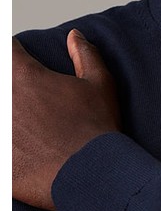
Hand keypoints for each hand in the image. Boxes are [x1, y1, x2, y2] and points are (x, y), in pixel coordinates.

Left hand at [12, 29, 119, 210]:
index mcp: (23, 75)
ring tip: (21, 122)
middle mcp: (3, 98)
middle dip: (11, 84)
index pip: (6, 51)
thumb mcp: (100, 82)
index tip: (22, 63)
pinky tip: (18, 143)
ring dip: (8, 113)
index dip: (14, 54)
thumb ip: (85, 54)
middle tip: (28, 96)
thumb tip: (74, 36)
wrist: (92, 174)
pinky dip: (7, 140)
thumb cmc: (96, 129)